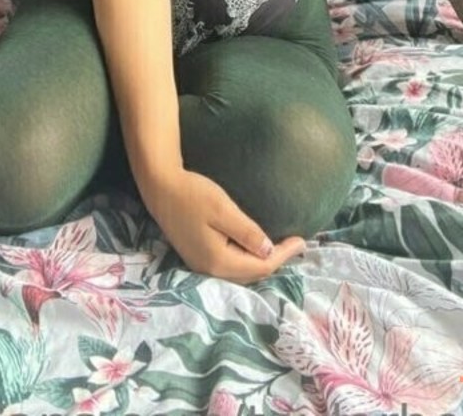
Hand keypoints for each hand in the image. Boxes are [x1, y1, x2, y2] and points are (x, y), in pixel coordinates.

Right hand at [143, 168, 304, 281]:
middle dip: (276, 261)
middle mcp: (210, 270)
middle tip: (295, 244)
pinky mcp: (198, 256)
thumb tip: (269, 251)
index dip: (283, 255)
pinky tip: (255, 248)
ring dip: (262, 262)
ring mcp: (202, 265)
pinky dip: (247, 259)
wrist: (160, 188)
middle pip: (251, 274)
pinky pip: (231, 265)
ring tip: (281, 248)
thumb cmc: (192, 194)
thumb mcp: (223, 209)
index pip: (260, 266)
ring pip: (241, 272)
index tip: (302, 240)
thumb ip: (246, 232)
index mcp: (218, 261)